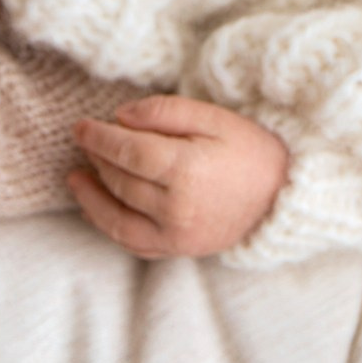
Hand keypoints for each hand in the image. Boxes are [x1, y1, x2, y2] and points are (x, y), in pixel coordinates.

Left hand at [67, 95, 288, 258]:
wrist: (284, 195)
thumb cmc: (251, 149)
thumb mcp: (214, 117)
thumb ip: (165, 112)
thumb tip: (120, 117)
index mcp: (187, 170)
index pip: (127, 151)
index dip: (99, 137)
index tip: (80, 126)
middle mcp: (177, 208)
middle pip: (120, 181)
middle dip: (97, 158)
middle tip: (84, 140)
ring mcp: (177, 235)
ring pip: (117, 216)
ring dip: (92, 195)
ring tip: (76, 176)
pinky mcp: (179, 250)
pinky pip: (131, 242)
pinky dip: (108, 225)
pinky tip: (97, 206)